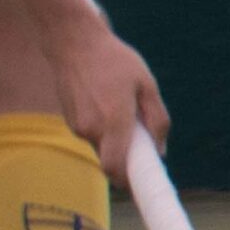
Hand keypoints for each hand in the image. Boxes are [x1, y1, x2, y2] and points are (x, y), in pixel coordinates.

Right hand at [50, 15, 167, 187]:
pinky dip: (101, 127)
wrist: (72, 40)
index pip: (116, 169)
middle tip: (139, 134)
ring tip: (119, 104)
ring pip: (101, 146)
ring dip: (113, 137)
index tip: (143, 188)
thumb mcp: (146, 84)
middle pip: (112, 160)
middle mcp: (91, 129)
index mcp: (113, 121)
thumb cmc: (113, 59)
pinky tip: (104, 99)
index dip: (129, 183)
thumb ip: (157, 119)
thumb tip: (161, 150)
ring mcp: (76, 125)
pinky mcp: (69, 119)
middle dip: (126, 155)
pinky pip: (90, 133)